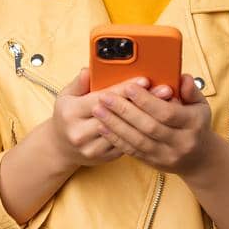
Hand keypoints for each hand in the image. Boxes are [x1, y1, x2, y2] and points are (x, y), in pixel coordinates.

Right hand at [41, 67, 172, 168]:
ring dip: (148, 118)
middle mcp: (80, 132)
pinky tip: (158, 122)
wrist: (61, 147)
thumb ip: (79, 83)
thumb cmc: (67, 116)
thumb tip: (88, 70)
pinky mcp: (104, 158)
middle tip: (165, 91)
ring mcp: (92, 148)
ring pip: (126, 132)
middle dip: (143, 102)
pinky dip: (143, 132)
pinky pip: (127, 144)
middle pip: (118, 115)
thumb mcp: (66, 96)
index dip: (125, 88)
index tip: (145, 80)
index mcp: (71, 113)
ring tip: (168, 106)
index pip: (103, 98)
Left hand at [91, 73, 215, 175]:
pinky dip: (116, 138)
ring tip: (99, 110)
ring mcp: (167, 155)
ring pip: (137, 141)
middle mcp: (181, 142)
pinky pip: (132, 151)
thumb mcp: (200, 105)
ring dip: (115, 125)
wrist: (199, 158)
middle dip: (124, 111)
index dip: (146, 101)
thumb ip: (190, 90)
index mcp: (193, 124)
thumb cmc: (196, 124)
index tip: (129, 87)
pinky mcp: (154, 163)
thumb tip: (182, 77)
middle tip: (105, 97)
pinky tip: (103, 127)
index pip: (167, 113)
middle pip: (149, 127)